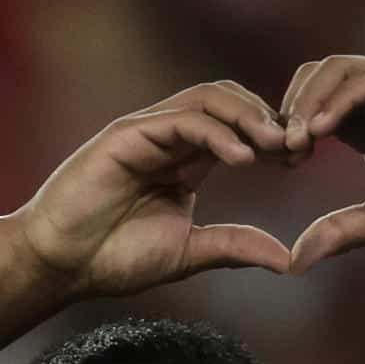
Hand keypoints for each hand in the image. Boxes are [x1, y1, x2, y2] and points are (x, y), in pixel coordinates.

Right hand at [12, 83, 291, 297]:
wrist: (63, 265)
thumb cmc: (115, 257)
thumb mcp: (189, 252)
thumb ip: (234, 246)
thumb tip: (288, 259)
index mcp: (187, 159)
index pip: (241, 127)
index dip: (275, 136)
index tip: (302, 160)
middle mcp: (170, 137)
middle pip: (231, 100)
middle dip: (269, 119)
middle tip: (298, 148)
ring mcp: (148, 131)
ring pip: (209, 99)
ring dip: (248, 117)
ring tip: (276, 146)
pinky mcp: (127, 136)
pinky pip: (180, 119)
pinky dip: (215, 133)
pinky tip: (241, 158)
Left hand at [279, 57, 364, 271]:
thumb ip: (338, 231)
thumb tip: (293, 262)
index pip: (311, 104)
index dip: (285, 126)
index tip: (273, 163)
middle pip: (315, 76)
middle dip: (289, 108)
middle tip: (279, 150)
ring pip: (337, 70)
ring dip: (308, 101)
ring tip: (295, 141)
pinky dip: (339, 100)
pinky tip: (321, 130)